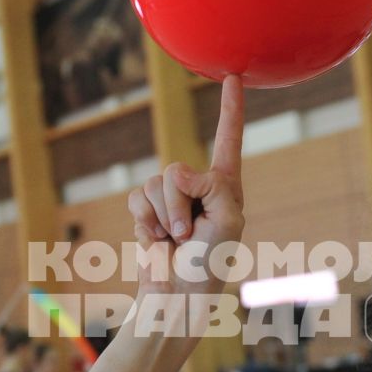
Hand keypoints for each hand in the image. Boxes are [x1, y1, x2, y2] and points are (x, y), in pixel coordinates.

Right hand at [126, 76, 244, 299]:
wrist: (178, 294)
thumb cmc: (210, 263)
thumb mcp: (228, 222)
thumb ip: (213, 187)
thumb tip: (178, 174)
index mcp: (225, 186)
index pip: (228, 139)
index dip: (230, 108)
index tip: (234, 77)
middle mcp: (198, 186)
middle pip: (177, 171)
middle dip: (179, 206)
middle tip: (189, 236)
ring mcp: (170, 197)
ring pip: (154, 185)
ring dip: (163, 219)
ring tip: (174, 241)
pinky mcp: (147, 209)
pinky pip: (137, 199)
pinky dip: (146, 222)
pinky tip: (156, 240)